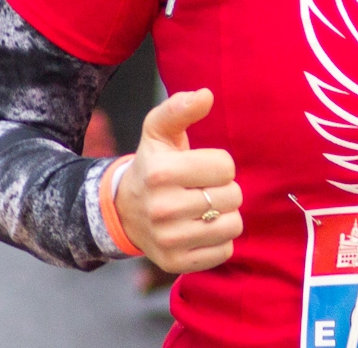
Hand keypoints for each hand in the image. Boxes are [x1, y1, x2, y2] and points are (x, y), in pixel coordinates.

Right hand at [116, 89, 242, 272]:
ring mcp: (168, 239)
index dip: (220, 165)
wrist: (124, 210)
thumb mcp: (159, 131)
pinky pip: (224, 251)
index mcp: (160, 172)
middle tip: (204, 188)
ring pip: (232, 225)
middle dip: (224, 189)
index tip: (203, 168)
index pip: (226, 167)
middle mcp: (161, 208)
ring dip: (225, 215)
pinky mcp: (175, 263)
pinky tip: (201, 228)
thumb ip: (180, 109)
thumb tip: (206, 94)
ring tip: (205, 208)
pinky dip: (219, 239)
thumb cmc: (153, 164)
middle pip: (232, 196)